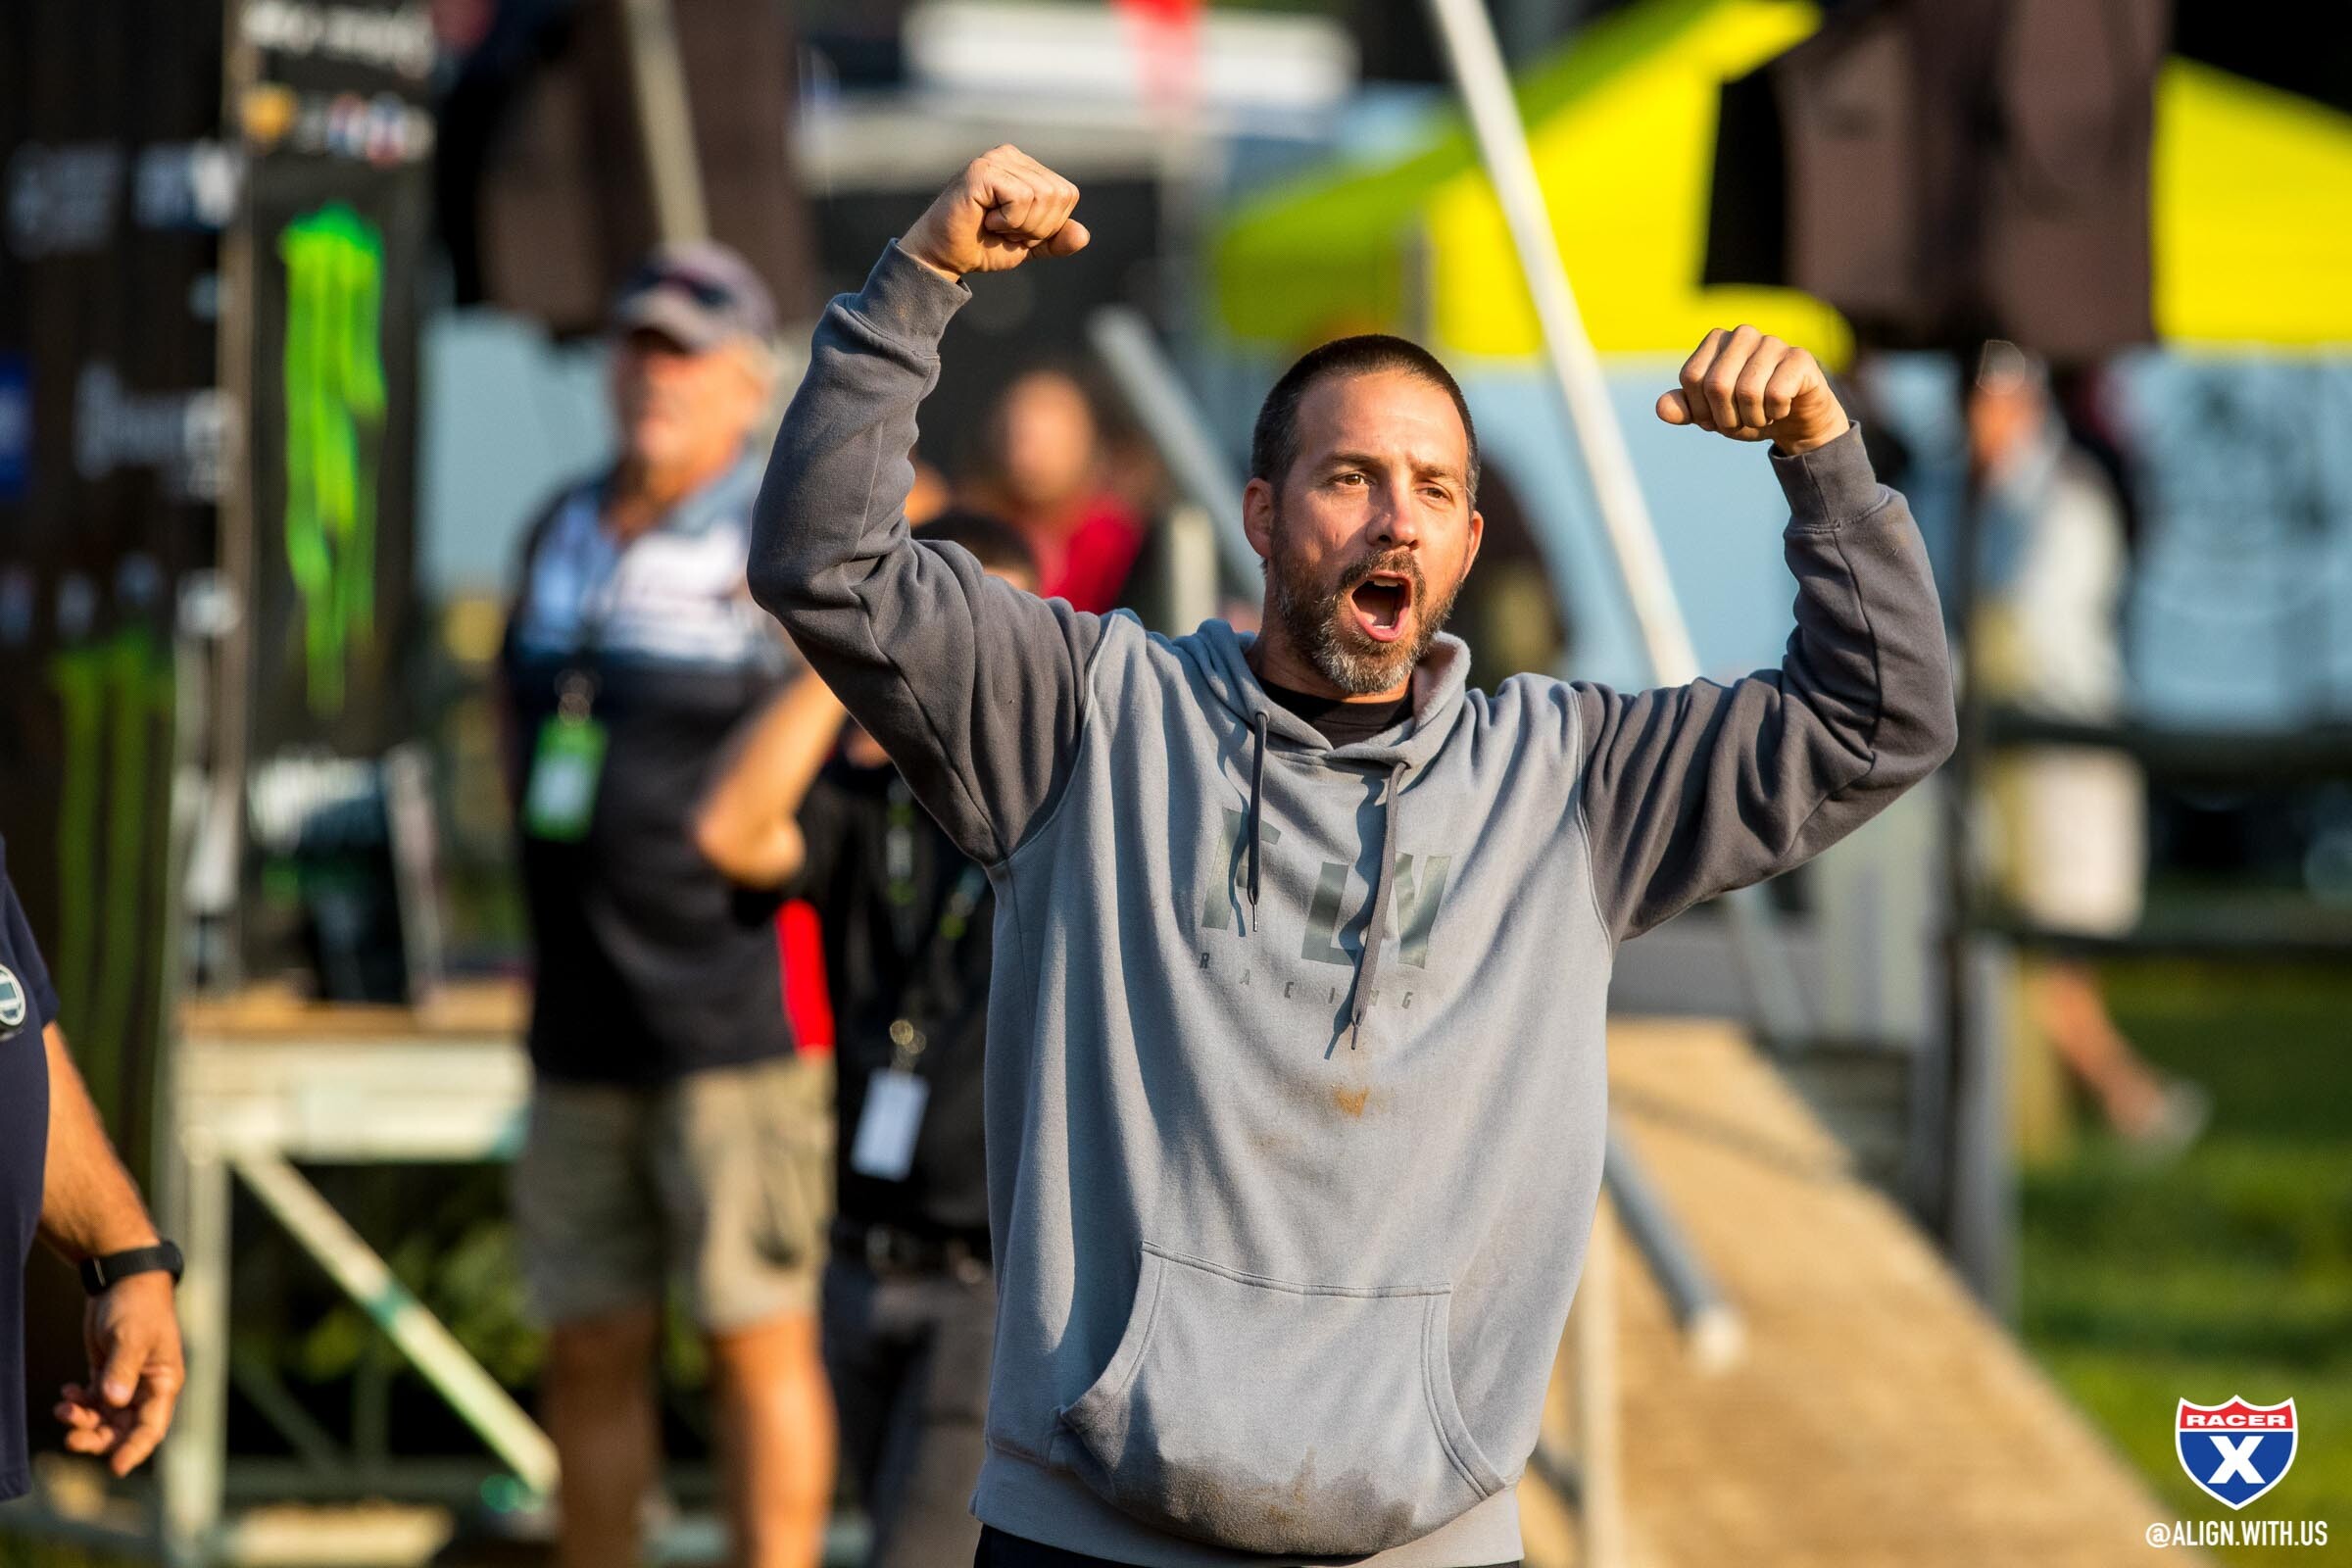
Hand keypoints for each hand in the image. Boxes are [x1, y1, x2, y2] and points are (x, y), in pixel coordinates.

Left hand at [58, 1272, 183, 1476]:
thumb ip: (122, 1371)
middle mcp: (146, 1389)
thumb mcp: (131, 1337)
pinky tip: (66, 1392)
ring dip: (83, 1420)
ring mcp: (127, 1383)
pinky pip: (93, 1402)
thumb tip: (113, 1403)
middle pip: (124, 1430)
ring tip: (63, 1407)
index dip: (136, 1449)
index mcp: (163, 1383)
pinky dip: (78, 1403)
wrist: (123, 1279)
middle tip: (71, 1436)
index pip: (152, 1427)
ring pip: (105, 1419)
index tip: (116, 1468)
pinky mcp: (108, 1374)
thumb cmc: (137, 1306)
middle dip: (98, 1437)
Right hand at [900, 145, 1088, 280]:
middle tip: (1004, 229)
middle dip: (1037, 226)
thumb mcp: (1029, 245)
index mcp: (1026, 167)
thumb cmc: (982, 245)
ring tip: (994, 224)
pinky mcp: (982, 170)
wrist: (944, 256)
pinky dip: (1009, 220)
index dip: (1048, 224)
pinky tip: (985, 218)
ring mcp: (996, 159)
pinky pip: (1022, 198)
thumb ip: (1056, 239)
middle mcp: (1011, 156)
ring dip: (1021, 225)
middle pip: (1058, 195)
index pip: (1067, 195)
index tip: (1017, 230)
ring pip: (1042, 196)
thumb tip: (1083, 235)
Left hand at [1655, 326, 1847, 454]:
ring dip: (1753, 418)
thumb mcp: (1710, 415)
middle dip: (1726, 417)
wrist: (1794, 420)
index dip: (1701, 409)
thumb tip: (1661, 409)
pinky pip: (1776, 393)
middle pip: (1717, 384)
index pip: (1691, 378)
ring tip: (1762, 415)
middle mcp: (1743, 334)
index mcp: (1715, 341)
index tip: (1716, 417)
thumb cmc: (1746, 412)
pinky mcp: (1800, 357)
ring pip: (1748, 391)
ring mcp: (1773, 342)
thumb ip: (1684, 410)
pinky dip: (1776, 412)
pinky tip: (1783, 407)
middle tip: (1741, 420)